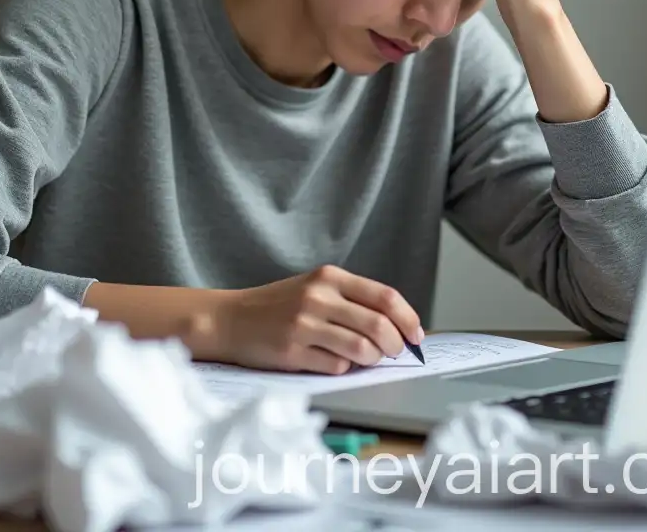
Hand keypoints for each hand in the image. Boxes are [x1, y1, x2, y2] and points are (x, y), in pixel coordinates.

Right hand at [212, 265, 423, 373]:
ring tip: (364, 359)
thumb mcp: (314, 288)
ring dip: (371, 361)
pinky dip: (342, 369)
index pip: (385, 297)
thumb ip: (351, 300)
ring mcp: (305, 325)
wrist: (230, 319)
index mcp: (329, 277)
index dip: (408, 319)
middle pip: (379, 326)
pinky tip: (331, 362)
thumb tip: (397, 326)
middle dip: (395, 346)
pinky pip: (337, 368)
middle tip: (393, 353)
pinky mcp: (293, 352)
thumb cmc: (278, 305)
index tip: (416, 335)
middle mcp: (318, 297)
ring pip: (362, 351)